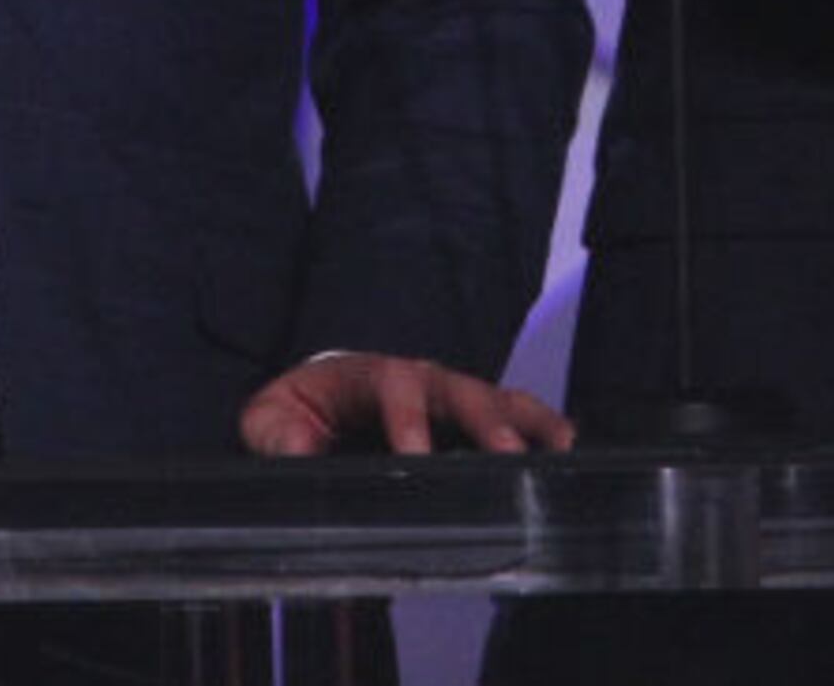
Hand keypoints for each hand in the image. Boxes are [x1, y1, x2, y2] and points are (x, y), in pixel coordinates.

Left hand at [237, 351, 572, 456]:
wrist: (317, 404)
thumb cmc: (296, 412)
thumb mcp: (267, 419)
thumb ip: (274, 433)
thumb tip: (299, 449)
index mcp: (367, 374)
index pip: (394, 386)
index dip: (408, 421)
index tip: (416, 460)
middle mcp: (418, 379)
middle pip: (458, 389)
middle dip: (484, 421)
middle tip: (506, 455)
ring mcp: (448, 397)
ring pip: (494, 398)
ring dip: (526, 420)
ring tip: (559, 447)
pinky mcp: (467, 421)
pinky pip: (512, 416)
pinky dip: (541, 427)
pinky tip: (565, 448)